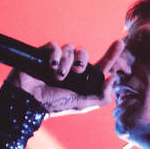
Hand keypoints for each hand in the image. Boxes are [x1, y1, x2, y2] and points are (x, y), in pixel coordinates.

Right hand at [7, 37, 124, 116]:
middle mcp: (71, 69)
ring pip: (70, 48)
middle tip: (76, 72)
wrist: (29, 100)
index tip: (120, 43)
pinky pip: (55, 46)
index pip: (100, 65)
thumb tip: (112, 78)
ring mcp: (57, 60)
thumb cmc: (54, 105)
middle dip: (82, 61)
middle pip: (83, 53)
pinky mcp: (44, 54)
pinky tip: (50, 66)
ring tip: (57, 75)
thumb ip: (100, 96)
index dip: (111, 54)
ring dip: (66, 62)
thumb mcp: (81, 104)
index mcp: (82, 80)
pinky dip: (55, 55)